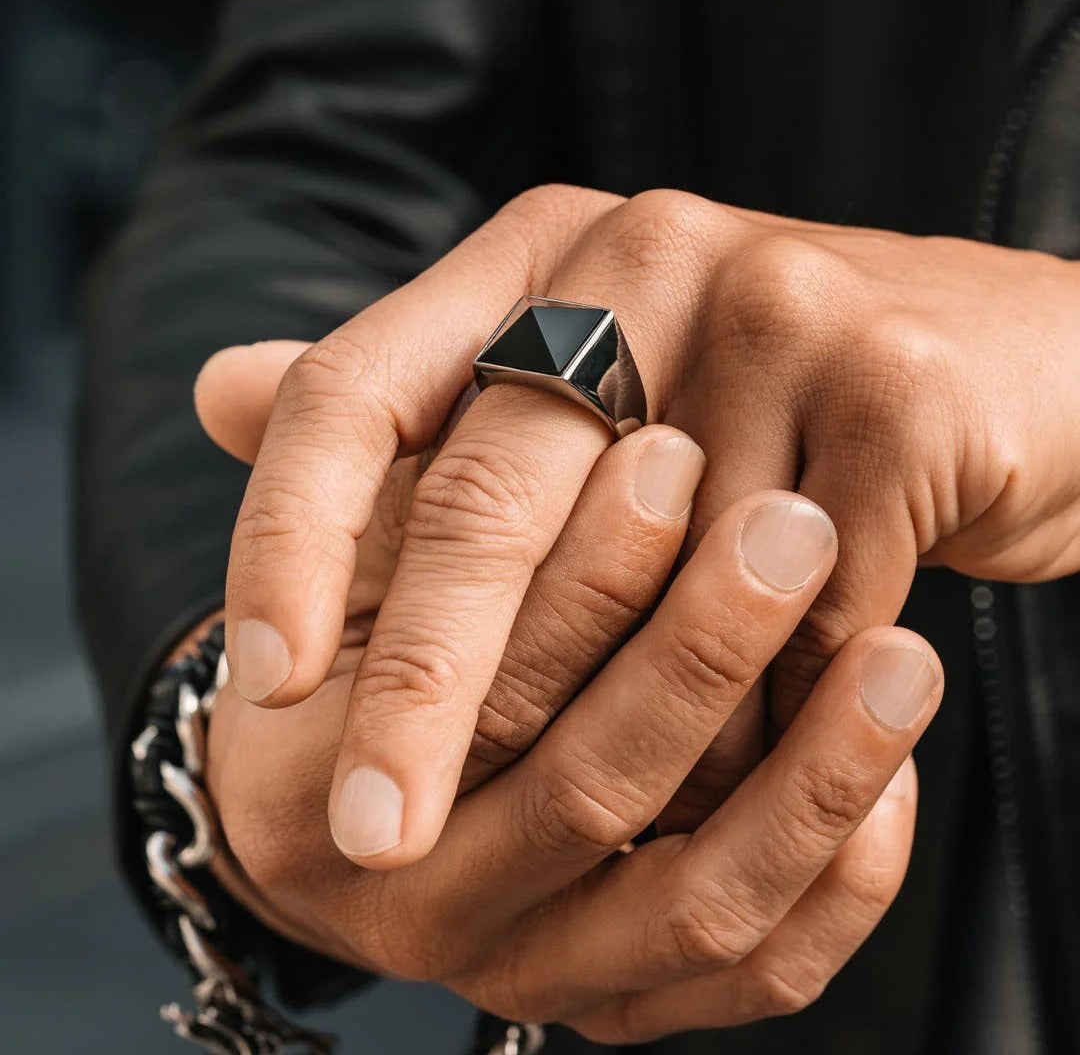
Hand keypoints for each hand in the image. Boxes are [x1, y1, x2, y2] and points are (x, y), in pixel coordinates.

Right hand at [206, 486, 941, 1038]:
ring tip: (899, 648)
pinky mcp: (622, 1003)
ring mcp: (529, 964)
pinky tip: (900, 770)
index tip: (667, 450)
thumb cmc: (377, 637)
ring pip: (691, 897)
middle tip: (794, 522)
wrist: (379, 793)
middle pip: (583, 780)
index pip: (457, 684)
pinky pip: (752, 973)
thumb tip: (230, 379)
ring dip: (808, 772)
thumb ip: (315, 476)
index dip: (568, 572)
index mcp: (316, 780)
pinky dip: (836, 877)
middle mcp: (416, 899)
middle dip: (696, 645)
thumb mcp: (344, 563)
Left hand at [220, 185, 1076, 864]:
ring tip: (583, 832)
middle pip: (486, 500)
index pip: (355, 390)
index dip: (285, 536)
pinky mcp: (900, 391)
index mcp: (539, 255)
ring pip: (652, 588)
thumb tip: (213, 394)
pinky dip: (766, 706)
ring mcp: (779, 310)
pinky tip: (743, 768)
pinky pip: (796, 608)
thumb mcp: (585, 380)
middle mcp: (643, 254)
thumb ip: (412, 409)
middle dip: (425, 688)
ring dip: (623, 728)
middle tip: (376, 838)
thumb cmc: (764, 392)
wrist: (998, 358)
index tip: (260, 682)